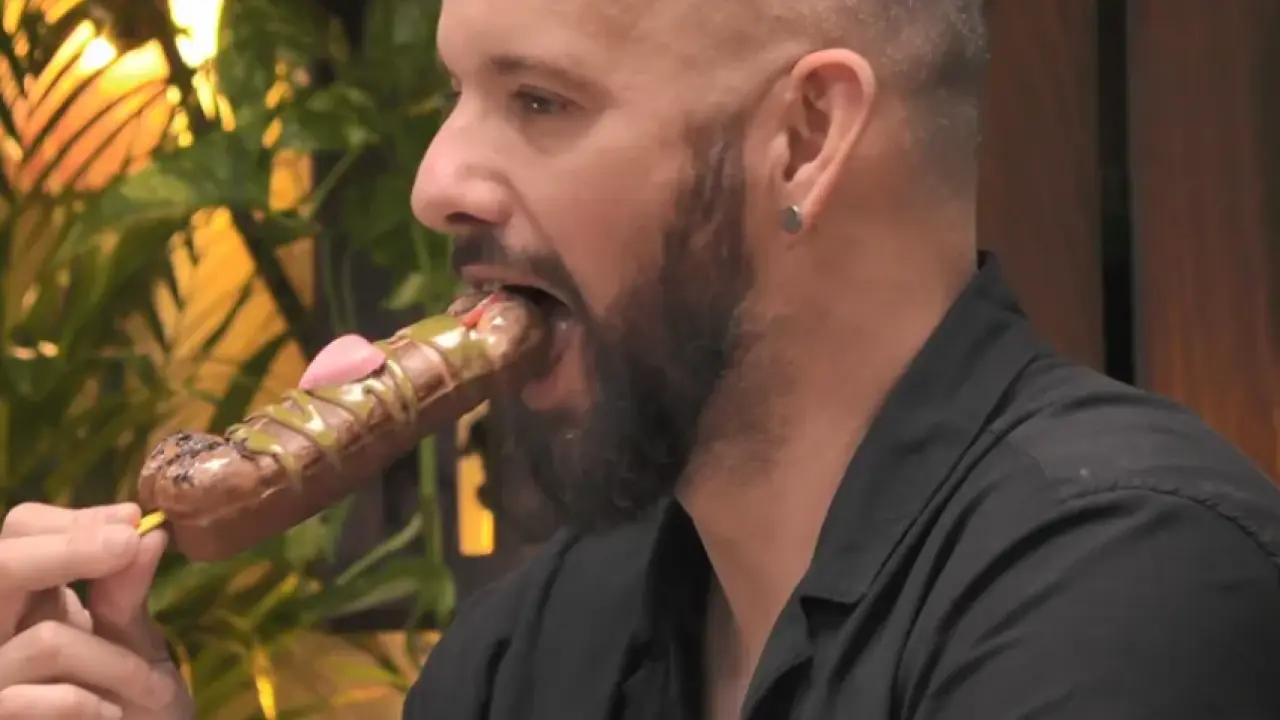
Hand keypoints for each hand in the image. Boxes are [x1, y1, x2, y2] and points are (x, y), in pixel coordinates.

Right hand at [0, 502, 192, 718]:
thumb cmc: (132, 702)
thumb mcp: (135, 641)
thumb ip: (128, 590)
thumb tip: (148, 531)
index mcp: (25, 600)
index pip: (19, 532)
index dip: (71, 523)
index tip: (132, 524)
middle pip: (1, 567)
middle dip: (67, 550)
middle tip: (128, 542)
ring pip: (45, 640)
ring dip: (115, 662)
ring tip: (150, 687)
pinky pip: (25, 700)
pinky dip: (84, 704)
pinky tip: (109, 715)